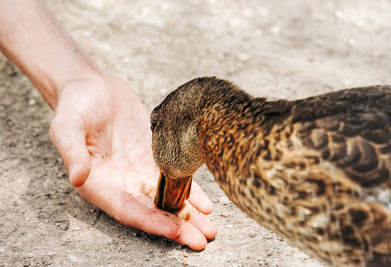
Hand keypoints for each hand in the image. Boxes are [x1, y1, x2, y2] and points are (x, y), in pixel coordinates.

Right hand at [49, 75, 216, 249]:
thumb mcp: (67, 125)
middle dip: (177, 227)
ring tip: (210, 229)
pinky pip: (175, 178)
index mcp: (98, 183)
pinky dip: (191, 193)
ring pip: (167, 200)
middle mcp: (121, 184)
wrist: (93, 88)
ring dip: (188, 216)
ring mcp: (139, 173)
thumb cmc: (76, 105)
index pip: (128, 210)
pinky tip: (206, 205)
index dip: (152, 222)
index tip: (175, 231)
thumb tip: (77, 177)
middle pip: (152, 212)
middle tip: (202, 239)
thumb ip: (72, 152)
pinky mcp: (154, 158)